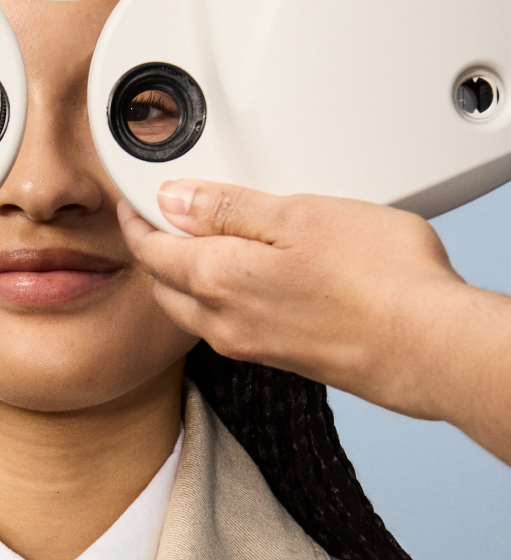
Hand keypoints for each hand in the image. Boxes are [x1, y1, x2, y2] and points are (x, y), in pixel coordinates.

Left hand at [118, 180, 510, 464]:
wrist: (427, 347)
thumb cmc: (375, 279)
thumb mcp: (296, 215)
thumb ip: (228, 208)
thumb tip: (173, 201)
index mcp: (216, 280)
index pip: (150, 251)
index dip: (135, 221)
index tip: (133, 202)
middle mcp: (224, 322)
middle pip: (164, 285)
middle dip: (152, 252)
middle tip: (156, 220)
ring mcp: (252, 346)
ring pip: (192, 310)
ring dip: (182, 278)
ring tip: (197, 244)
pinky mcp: (281, 358)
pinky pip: (226, 326)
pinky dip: (217, 299)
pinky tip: (244, 280)